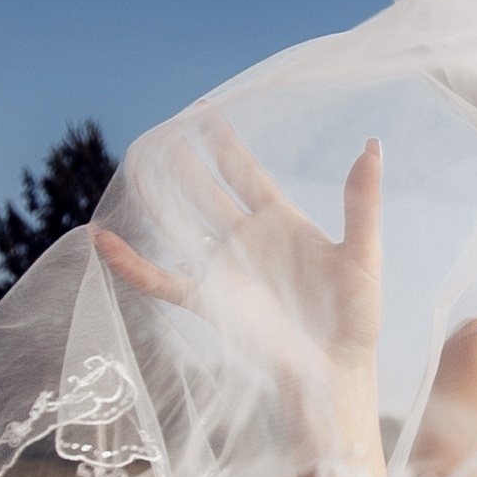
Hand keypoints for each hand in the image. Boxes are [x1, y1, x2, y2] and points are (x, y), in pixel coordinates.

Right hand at [95, 119, 383, 380]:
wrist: (337, 369)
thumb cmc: (358, 316)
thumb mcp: (364, 255)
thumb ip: (361, 203)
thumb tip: (372, 147)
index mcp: (281, 222)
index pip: (244, 171)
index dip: (224, 141)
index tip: (205, 107)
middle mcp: (246, 240)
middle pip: (205, 189)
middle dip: (183, 159)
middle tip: (159, 128)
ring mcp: (224, 269)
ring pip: (180, 224)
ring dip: (157, 196)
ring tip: (132, 165)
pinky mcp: (210, 301)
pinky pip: (161, 280)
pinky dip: (131, 264)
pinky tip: (103, 242)